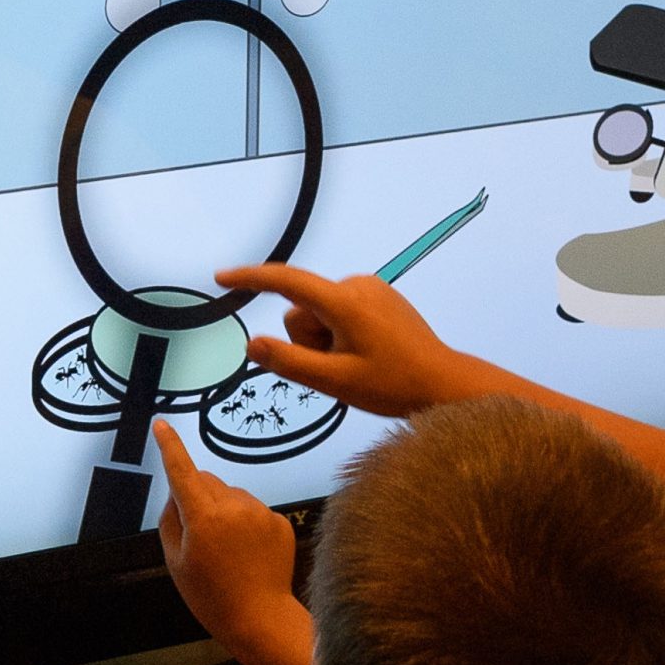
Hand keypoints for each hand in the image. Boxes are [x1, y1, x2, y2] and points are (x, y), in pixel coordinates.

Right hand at [153, 423, 310, 664]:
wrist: (260, 619)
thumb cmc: (210, 597)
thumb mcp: (175, 562)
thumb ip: (170, 520)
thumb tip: (177, 494)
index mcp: (203, 516)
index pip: (182, 471)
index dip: (169, 446)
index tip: (161, 424)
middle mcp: (234, 505)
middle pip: (207, 482)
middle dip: (198, 497)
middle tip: (199, 537)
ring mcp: (260, 511)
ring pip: (232, 495)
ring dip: (224, 511)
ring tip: (228, 552)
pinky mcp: (279, 520)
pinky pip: (254, 510)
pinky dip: (247, 524)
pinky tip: (249, 554)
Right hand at [222, 262, 466, 417]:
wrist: (444, 384)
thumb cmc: (392, 386)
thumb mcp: (335, 382)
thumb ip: (290, 362)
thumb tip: (250, 343)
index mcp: (344, 302)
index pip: (286, 282)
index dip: (250, 279)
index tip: (221, 278)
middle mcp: (356, 285)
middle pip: (302, 310)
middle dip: (307, 341)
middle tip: (338, 371)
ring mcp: (370, 288)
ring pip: (319, 314)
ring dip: (325, 341)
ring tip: (356, 365)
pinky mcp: (380, 296)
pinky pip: (339, 311)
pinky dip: (339, 334)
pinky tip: (366, 355)